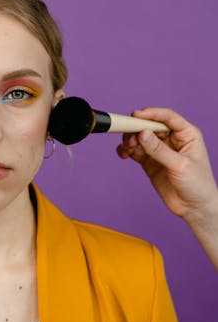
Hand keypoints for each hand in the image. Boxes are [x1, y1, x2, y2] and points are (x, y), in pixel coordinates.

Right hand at [117, 108, 217, 270]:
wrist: (194, 208)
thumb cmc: (197, 184)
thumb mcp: (179, 165)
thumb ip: (159, 150)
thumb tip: (142, 134)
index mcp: (186, 134)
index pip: (167, 118)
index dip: (151, 114)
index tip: (136, 115)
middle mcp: (172, 139)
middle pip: (150, 126)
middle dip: (137, 129)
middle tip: (128, 137)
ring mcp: (160, 151)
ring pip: (141, 138)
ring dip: (130, 140)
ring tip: (126, 148)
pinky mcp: (150, 162)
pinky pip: (136, 151)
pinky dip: (127, 151)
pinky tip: (123, 154)